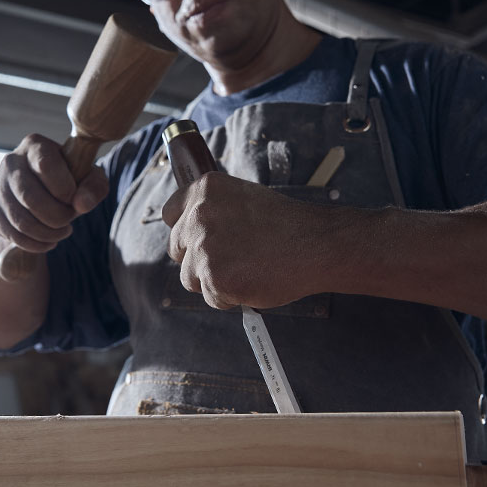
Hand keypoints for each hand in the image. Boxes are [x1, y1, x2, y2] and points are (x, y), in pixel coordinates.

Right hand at [0, 133, 108, 251]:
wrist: (48, 190)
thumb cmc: (73, 180)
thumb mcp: (91, 178)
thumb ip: (94, 187)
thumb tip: (81, 204)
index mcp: (35, 145)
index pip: (45, 165)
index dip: (63, 188)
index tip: (73, 199)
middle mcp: (11, 161)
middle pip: (29, 196)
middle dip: (56, 216)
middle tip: (70, 220)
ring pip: (19, 218)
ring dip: (46, 233)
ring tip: (63, 232)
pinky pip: (10, 232)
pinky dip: (33, 243)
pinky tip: (49, 241)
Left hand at [162, 172, 319, 309]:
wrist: (316, 244)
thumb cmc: (285, 225)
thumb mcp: (243, 199)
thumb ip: (213, 210)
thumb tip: (190, 230)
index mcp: (204, 190)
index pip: (170, 214)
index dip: (185, 231)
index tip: (198, 240)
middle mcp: (198, 214)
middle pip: (177, 249)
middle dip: (198, 260)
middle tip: (232, 259)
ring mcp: (204, 246)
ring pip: (190, 278)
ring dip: (213, 281)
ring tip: (246, 270)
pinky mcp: (214, 276)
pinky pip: (210, 296)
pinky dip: (229, 297)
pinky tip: (252, 282)